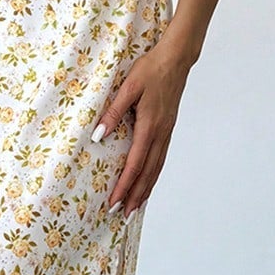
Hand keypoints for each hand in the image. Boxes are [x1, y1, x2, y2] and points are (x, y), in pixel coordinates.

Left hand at [93, 40, 191, 214]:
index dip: (124, 186)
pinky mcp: (168, 129)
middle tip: (122, 215)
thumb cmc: (150, 70)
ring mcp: (166, 132)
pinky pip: (160, 159)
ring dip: (145, 190)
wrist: (176, 59)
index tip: (113, 202)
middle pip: (147, 173)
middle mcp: (160, 134)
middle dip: (134, 196)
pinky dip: (153, 175)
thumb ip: (113, 112)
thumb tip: (98, 136)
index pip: (134, 164)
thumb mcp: (128, 88)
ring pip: (156, 168)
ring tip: (134, 208)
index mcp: (149, 126)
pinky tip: (148, 182)